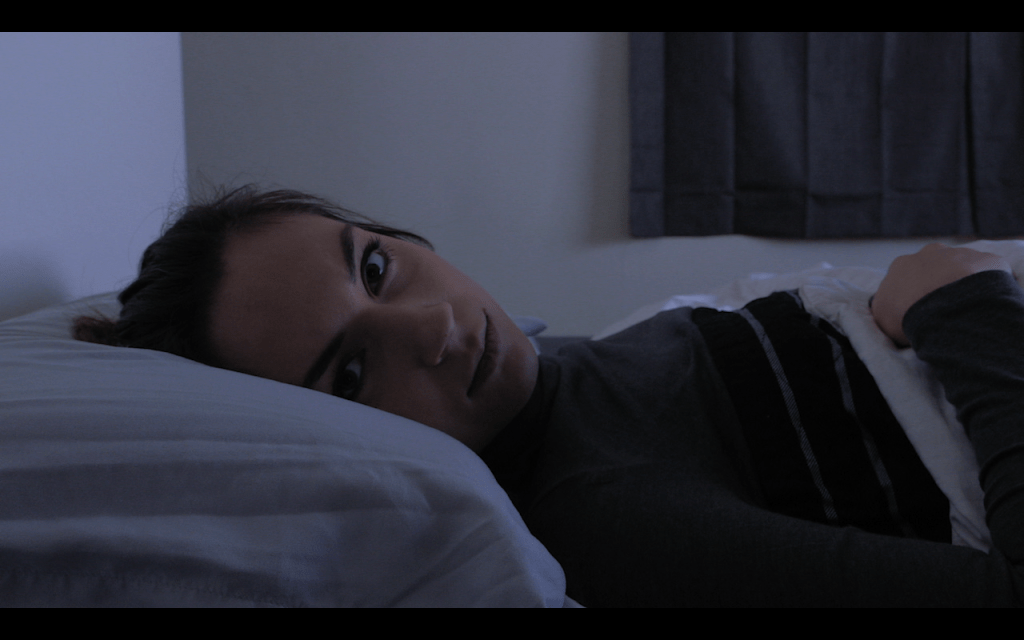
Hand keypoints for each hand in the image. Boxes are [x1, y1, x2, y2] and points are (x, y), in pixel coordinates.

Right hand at [870, 243, 1011, 346]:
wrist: (948, 310)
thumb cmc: (909, 315)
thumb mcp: (882, 316)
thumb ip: (885, 305)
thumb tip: (891, 304)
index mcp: (901, 264)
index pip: (904, 277)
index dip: (911, 294)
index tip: (917, 311)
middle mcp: (929, 252)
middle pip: (933, 267)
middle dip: (938, 283)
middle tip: (943, 308)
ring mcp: (960, 254)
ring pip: (961, 267)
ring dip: (963, 282)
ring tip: (965, 306)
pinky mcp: (988, 260)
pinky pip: (988, 272)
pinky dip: (987, 284)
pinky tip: (985, 301)